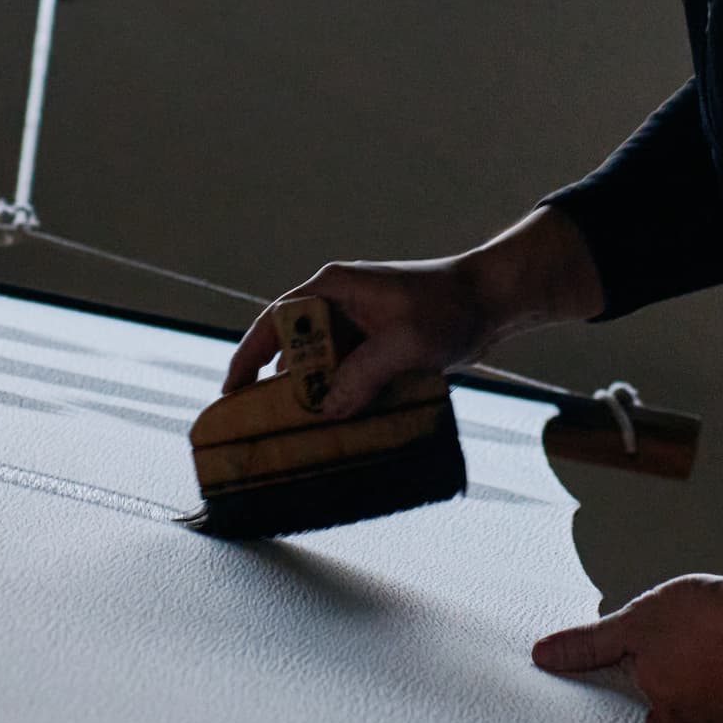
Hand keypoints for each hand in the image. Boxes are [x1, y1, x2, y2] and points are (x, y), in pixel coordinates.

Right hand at [223, 207, 604, 419]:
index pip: (277, 321)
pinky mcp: (377, 345)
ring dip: (317, 396)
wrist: (490, 301)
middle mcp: (338, 305)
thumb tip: (327, 412)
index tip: (232, 392)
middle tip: (266, 426)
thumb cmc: (448, 309)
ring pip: (322, 365)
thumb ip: (362, 377)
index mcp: (333, 289)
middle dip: (284, 386)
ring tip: (302, 434)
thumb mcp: (402, 345)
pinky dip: (343, 397)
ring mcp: (358, 326)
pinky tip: (342, 426)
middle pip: (296, 348)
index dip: (249, 355)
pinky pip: (348, 373)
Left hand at [532, 561, 722, 722]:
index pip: (624, 716)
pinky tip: (714, 635)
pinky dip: (716, 661)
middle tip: (656, 640)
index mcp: (664, 720)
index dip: (616, 687)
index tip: (615, 666)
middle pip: (660, 705)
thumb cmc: (708, 622)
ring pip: (694, 692)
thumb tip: (545, 657)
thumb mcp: (632, 625)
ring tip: (688, 633)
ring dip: (687, 666)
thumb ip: (587, 645)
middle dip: (654, 675)